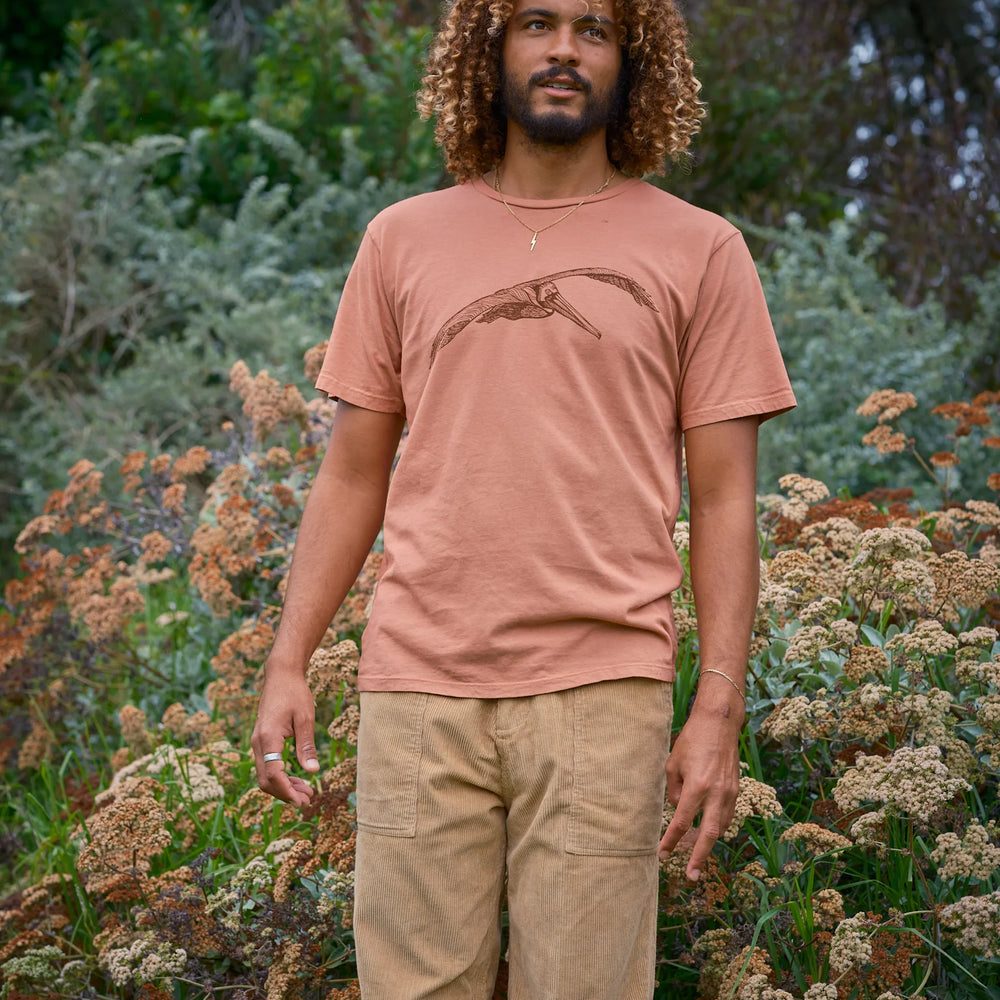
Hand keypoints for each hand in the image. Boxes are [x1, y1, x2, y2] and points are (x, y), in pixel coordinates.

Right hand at [251, 667, 319, 805]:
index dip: (286, 791)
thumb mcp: (305, 718)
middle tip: (308, 800)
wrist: (281, 675)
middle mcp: (258, 743)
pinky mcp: (262, 741)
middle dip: (285, 793)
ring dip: (283, 786)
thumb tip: (312, 771)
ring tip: (306, 792)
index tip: (302, 801)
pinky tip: (296, 779)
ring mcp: (257, 742)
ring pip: (265, 774)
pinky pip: (267, 765)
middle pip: (266, 780)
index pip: (273, 774)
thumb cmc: (295, 693)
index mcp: (268, 738)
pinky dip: (280, 776)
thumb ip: (306, 746)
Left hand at [657, 700, 741, 880]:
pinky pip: (728, 815)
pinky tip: (707, 829)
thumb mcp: (673, 763)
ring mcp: (730, 793)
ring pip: (721, 827)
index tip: (662, 855)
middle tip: (691, 876)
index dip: (671, 841)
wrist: (719, 723)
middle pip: (709, 835)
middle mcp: (717, 793)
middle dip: (700, 858)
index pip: (681, 822)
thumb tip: (678, 810)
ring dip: (708, 842)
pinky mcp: (737, 790)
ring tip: (695, 853)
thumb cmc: (692, 740)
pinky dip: (717, 826)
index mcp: (697, 786)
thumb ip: (673, 790)